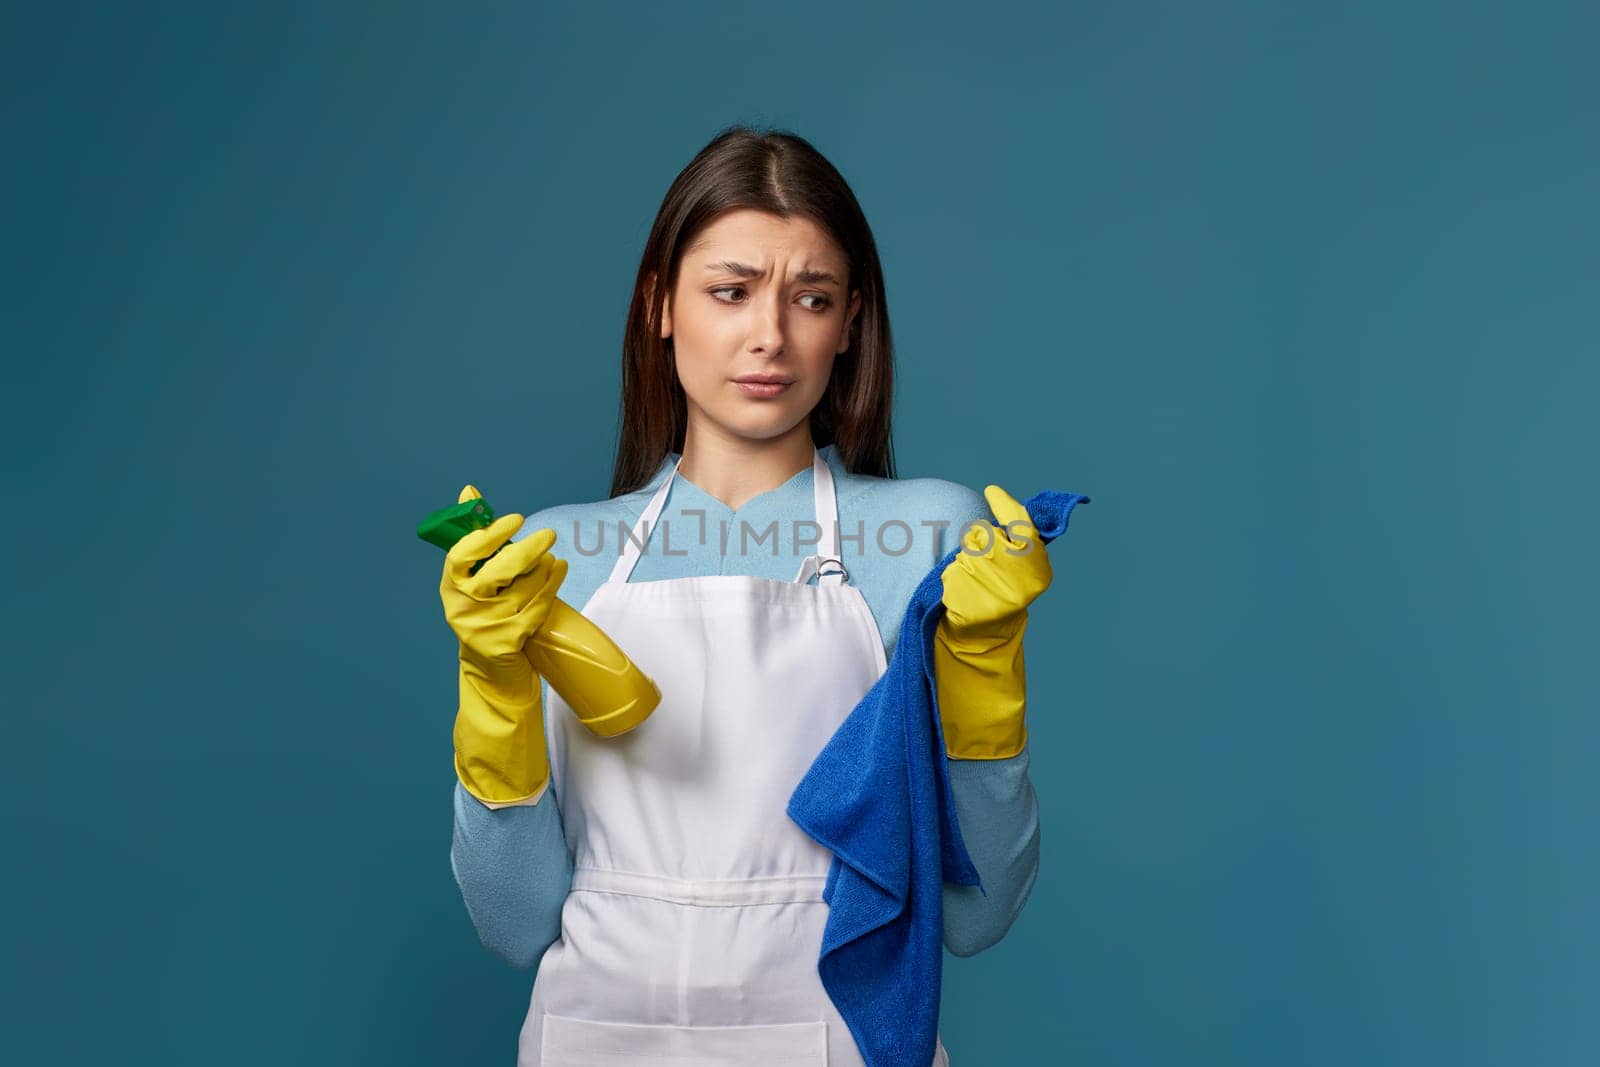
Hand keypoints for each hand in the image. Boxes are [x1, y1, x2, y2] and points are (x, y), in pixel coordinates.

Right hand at [439, 485, 567, 676]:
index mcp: (451, 585)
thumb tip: (469, 491)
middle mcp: (463, 606)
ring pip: (524, 588)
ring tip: (552, 558)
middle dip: (528, 549)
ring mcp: (485, 627)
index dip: (490, 534)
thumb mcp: (474, 577)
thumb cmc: (486, 610)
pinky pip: (537, 607)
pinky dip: (552, 586)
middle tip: (549, 534)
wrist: (491, 668)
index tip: (515, 520)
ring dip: (544, 568)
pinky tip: (559, 571)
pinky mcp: (506, 643)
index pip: (463, 553)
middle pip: (499, 571)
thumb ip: (475, 536)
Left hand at [939, 484, 1051, 637]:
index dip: (1005, 506)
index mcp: (1037, 571)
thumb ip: (1019, 536)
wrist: (984, 632)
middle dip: (983, 539)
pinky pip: (951, 568)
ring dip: (967, 557)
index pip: (1021, 525)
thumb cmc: (1006, 589)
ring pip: (967, 550)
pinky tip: (964, 589)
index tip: (991, 491)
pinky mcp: (962, 596)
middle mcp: (1015, 579)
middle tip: (988, 561)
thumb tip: (995, 493)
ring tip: (977, 578)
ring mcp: (987, 588)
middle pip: (987, 534)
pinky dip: (953, 574)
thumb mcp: (1024, 566)